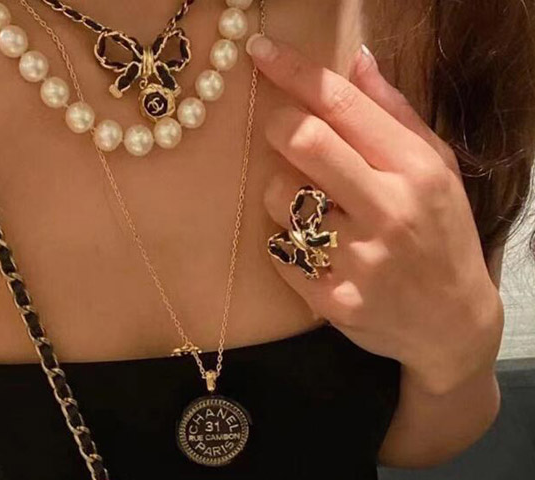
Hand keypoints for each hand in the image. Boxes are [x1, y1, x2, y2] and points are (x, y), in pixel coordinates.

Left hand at [247, 35, 503, 394]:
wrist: (452, 324)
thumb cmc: (443, 236)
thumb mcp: (436, 169)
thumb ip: (395, 114)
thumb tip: (356, 59)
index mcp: (416, 170)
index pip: (343, 105)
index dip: (295, 72)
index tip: (261, 52)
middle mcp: (389, 211)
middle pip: (304, 141)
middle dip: (278, 124)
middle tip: (280, 129)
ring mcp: (359, 260)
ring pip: (278, 197)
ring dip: (278, 192)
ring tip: (308, 206)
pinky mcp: (333, 300)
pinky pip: (277, 250)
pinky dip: (283, 241)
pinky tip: (312, 249)